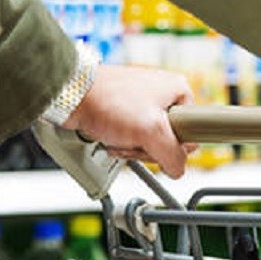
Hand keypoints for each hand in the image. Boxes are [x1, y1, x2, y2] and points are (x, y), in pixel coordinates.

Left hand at [62, 65, 195, 177]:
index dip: (173, 146)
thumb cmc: (108, 101)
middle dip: (147, 148)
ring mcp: (141, 101)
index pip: (190, 131)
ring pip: (146, 139)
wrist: (70, 94)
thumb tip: (178, 169)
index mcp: (178, 90)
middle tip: (133, 142)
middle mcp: (162, 93)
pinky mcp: (123, 109)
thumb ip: (173, 155)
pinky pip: (130, 135)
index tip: (156, 146)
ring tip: (117, 138)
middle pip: (167, 138)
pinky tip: (109, 138)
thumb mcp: (152, 132)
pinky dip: (119, 142)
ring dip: (131, 147)